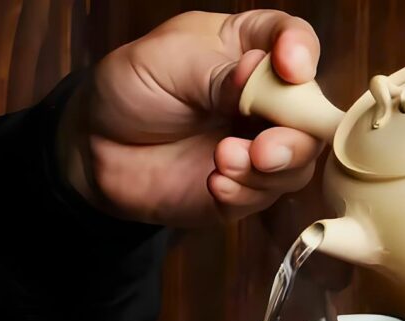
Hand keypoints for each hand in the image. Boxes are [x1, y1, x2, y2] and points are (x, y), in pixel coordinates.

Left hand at [59, 10, 323, 228]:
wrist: (93, 148)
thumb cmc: (131, 89)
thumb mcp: (169, 63)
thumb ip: (221, 74)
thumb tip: (267, 82)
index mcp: (249, 48)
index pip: (294, 40)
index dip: (302, 52)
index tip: (292, 67)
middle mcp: (265, 99)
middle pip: (311, 113)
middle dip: (295, 133)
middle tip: (263, 148)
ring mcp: (258, 145)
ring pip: (299, 161)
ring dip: (270, 168)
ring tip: (224, 161)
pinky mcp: (244, 188)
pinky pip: (265, 196)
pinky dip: (245, 192)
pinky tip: (213, 183)